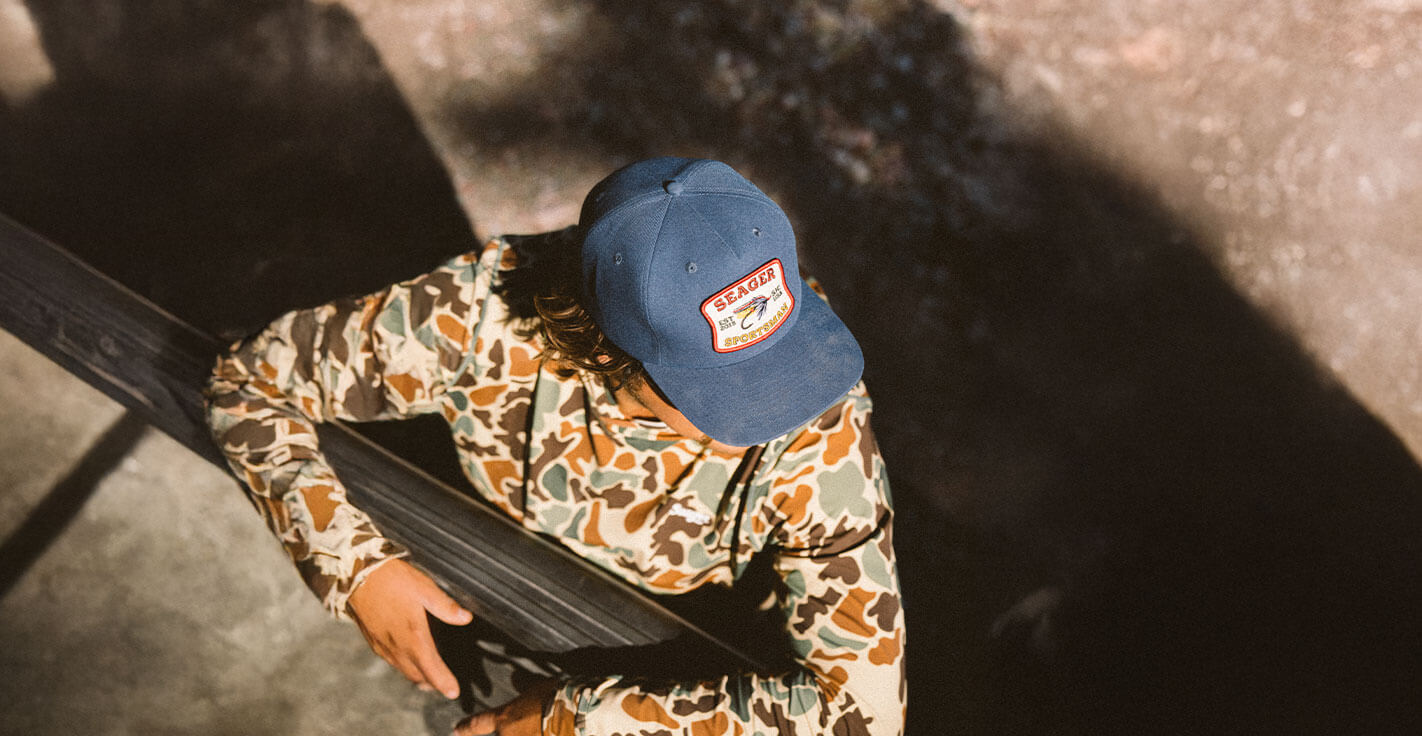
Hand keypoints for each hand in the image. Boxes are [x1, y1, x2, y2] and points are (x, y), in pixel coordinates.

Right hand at [348, 558, 472, 698]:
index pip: (431, 669)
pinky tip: (407, 657)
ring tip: (429, 677)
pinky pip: (390, 660)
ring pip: (402, 669)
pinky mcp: (372, 640)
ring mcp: (382, 645)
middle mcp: (396, 647)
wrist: (355, 575)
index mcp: (413, 637)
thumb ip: (445, 606)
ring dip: (417, 675)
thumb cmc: (392, 579)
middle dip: (432, 683)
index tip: (454, 693)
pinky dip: (403, 665)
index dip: (444, 683)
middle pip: (416, 675)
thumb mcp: (424, 588)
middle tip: (445, 685)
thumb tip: (466, 618)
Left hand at [453, 679, 558, 735]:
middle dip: (508, 732)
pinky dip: (543, 735)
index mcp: (506, 719)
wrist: (576, 715)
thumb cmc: (554, 698)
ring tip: (539, 728)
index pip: (478, 724)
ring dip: (529, 733)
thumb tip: (515, 677)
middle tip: (521, 724)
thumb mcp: (537, 686)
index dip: (466, 727)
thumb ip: (524, 684)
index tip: (457, 730)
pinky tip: (554, 732)